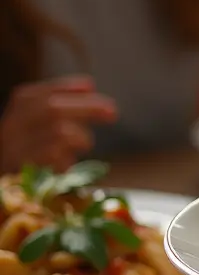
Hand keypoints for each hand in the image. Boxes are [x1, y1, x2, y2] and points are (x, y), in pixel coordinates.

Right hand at [0, 76, 117, 171]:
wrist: (11, 188)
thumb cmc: (30, 152)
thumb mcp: (38, 124)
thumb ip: (60, 105)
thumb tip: (88, 87)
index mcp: (15, 112)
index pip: (37, 93)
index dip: (66, 87)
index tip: (91, 87)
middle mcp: (10, 128)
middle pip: (52, 109)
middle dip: (88, 107)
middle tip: (113, 113)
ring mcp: (16, 150)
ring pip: (60, 132)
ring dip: (81, 137)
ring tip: (84, 145)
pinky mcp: (28, 173)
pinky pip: (60, 159)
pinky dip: (70, 158)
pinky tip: (69, 164)